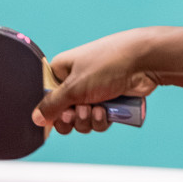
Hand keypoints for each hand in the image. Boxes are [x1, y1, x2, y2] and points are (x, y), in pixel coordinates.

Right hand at [32, 29, 161, 133]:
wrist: (145, 61)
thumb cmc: (109, 64)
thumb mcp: (74, 87)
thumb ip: (52, 105)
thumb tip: (36, 118)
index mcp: (62, 70)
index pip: (47, 97)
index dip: (51, 110)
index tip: (59, 113)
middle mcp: (77, 81)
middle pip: (63, 113)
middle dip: (71, 119)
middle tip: (78, 112)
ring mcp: (95, 91)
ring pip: (81, 120)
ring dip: (87, 120)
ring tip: (96, 109)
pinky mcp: (111, 100)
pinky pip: (98, 120)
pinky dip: (101, 120)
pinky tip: (107, 111)